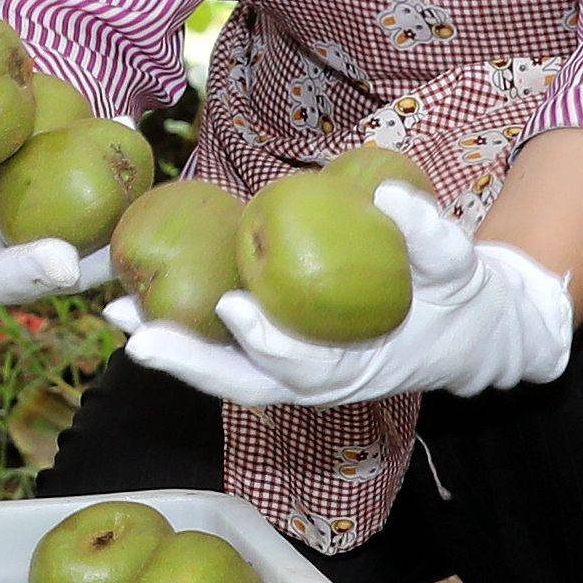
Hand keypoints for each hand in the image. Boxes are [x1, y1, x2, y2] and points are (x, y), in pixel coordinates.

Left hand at [112, 178, 572, 411]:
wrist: (466, 332)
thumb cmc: (458, 298)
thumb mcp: (460, 265)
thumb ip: (431, 238)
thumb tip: (390, 198)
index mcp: (357, 371)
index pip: (303, 368)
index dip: (267, 343)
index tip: (232, 308)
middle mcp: (316, 384)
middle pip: (242, 383)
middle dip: (188, 363)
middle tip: (138, 333)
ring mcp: (292, 374)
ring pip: (222, 373)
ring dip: (170, 350)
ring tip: (116, 315)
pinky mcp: (276, 353)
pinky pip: (223, 350)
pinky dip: (182, 331)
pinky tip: (138, 301)